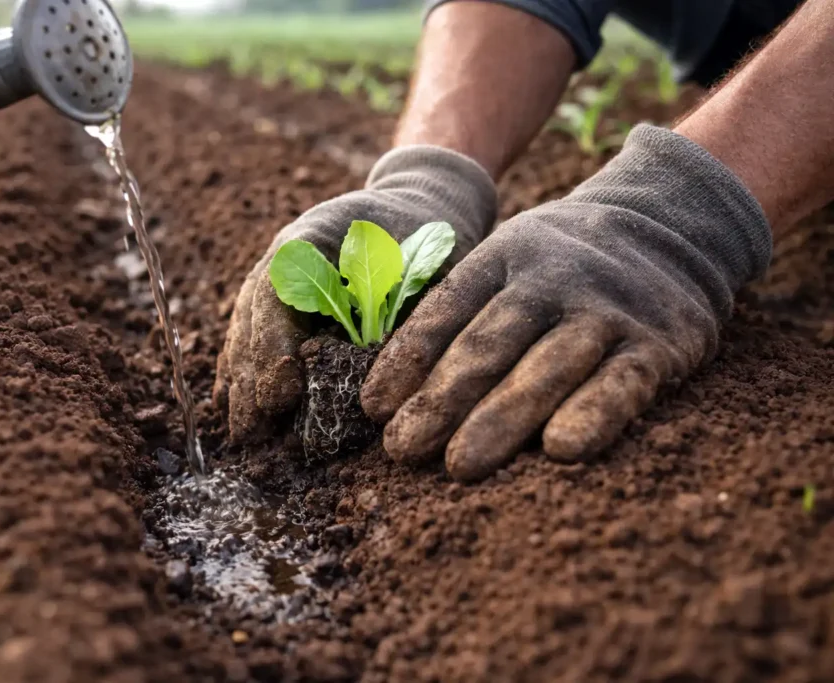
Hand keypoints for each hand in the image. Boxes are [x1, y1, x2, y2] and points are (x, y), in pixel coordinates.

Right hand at [215, 145, 497, 442]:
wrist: (414, 205)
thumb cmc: (424, 231)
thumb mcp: (422, 256)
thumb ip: (398, 300)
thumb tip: (379, 360)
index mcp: (312, 239)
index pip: (277, 296)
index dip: (273, 349)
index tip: (279, 397)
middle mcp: (283, 258)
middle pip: (253, 320)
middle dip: (252, 379)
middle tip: (254, 431)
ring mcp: (275, 275)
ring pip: (245, 330)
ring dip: (241, 381)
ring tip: (242, 431)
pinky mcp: (279, 297)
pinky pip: (249, 334)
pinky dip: (240, 368)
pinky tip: (231, 405)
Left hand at [361, 125, 772, 481]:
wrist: (672, 223)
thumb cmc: (564, 263)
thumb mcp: (510, 258)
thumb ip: (463, 310)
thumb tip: (395, 386)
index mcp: (503, 259)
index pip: (447, 310)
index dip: (409, 360)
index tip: (374, 409)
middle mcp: (551, 280)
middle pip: (489, 345)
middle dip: (441, 400)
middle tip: (402, 450)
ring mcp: (605, 311)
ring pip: (547, 368)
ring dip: (501, 418)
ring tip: (460, 466)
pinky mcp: (658, 344)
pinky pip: (623, 384)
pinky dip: (593, 414)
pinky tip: (561, 450)